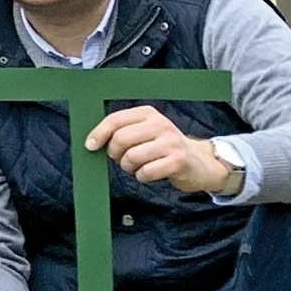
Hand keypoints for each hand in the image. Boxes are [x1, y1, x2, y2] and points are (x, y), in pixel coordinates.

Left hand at [87, 106, 243, 198]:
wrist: (199, 163)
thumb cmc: (164, 148)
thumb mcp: (145, 132)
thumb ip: (123, 131)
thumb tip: (92, 141)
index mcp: (148, 114)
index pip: (115, 120)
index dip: (98, 134)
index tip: (90, 146)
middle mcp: (160, 124)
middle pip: (120, 139)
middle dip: (115, 154)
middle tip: (122, 160)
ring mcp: (171, 142)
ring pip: (132, 157)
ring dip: (128, 167)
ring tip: (137, 167)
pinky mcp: (178, 161)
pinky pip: (146, 172)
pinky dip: (141, 176)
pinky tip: (149, 173)